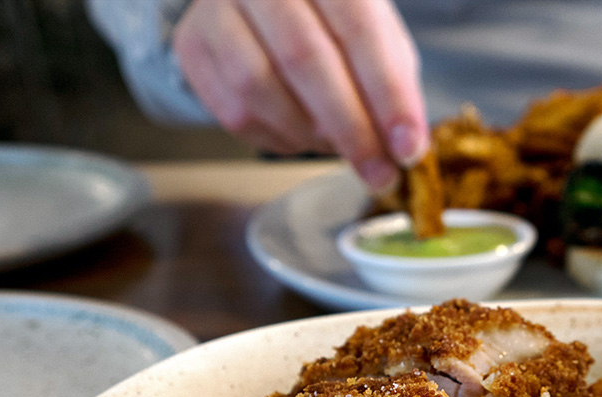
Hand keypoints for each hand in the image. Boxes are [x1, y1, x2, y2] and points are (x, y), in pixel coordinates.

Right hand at [173, 0, 425, 190]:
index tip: (408, 148)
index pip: (358, 28)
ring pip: (259, 86)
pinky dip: (278, 136)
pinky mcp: (193, 45)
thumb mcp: (378, 38)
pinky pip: (233, 110)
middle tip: (380, 173)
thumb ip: (394, 83)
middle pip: (305, 59)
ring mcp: (218, 7)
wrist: (262, 3)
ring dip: (309, 134)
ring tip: (338, 145)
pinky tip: (301, 133)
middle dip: (351, 129)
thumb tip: (406, 146)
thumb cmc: (333, 22)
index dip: (387, 94)